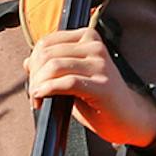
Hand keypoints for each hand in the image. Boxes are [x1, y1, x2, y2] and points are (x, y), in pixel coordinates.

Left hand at [25, 27, 155, 147]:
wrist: (128, 118)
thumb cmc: (99, 98)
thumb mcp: (73, 76)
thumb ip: (53, 66)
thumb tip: (27, 62)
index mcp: (88, 38)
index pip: (47, 42)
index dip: (33, 61)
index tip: (33, 80)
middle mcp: (95, 46)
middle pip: (47, 54)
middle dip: (34, 75)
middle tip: (34, 93)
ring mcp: (101, 65)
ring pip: (54, 66)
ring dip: (39, 85)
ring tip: (38, 98)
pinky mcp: (102, 85)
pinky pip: (66, 82)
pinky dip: (48, 90)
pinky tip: (42, 98)